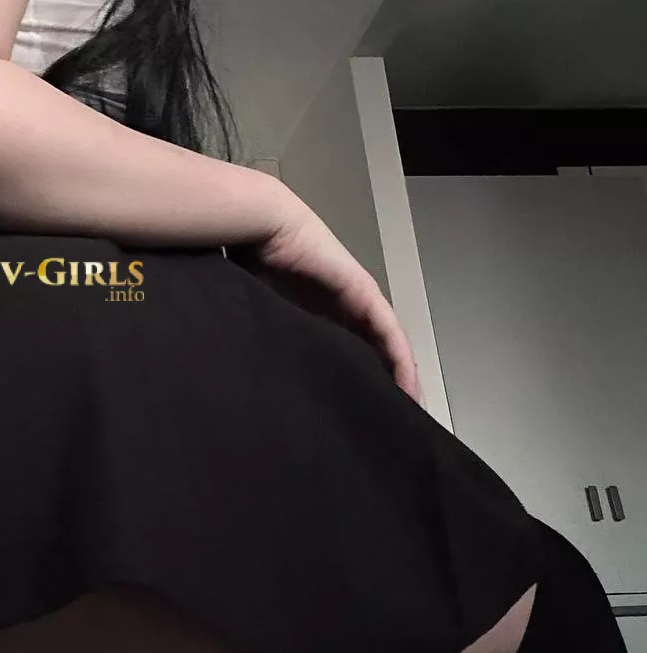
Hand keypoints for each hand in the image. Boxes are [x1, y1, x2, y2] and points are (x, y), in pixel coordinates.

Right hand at [229, 196, 422, 404]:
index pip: (340, 356)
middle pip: (367, 354)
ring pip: (385, 348)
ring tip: (403, 414)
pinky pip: (390, 334)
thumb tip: (257, 382)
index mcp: (312, 314)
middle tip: (383, 427)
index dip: (351, 386)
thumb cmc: (245, 263)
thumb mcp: (258, 314)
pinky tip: (407, 389)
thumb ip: (267, 340)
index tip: (355, 421)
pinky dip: (401, 362)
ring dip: (396, 380)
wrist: (259, 225)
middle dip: (376, 388)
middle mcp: (338, 307)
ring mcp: (356, 299)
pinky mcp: (365, 293)